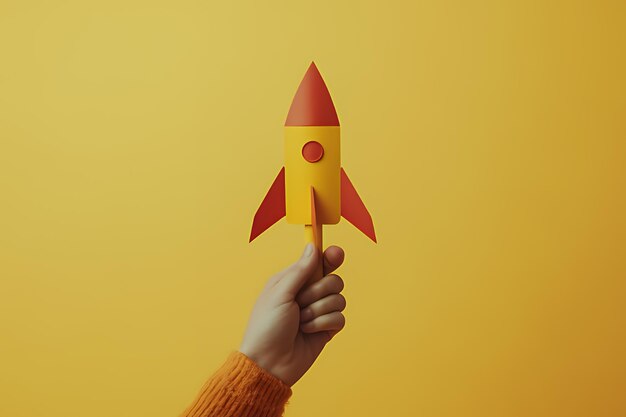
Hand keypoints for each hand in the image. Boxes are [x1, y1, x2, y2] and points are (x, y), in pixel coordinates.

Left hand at [239, 243, 345, 386]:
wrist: (269, 364)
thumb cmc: (266, 327)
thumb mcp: (280, 293)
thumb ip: (300, 270)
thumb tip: (313, 247)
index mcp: (293, 280)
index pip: (318, 262)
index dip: (330, 257)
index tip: (336, 254)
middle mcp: (307, 293)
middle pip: (334, 279)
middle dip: (318, 291)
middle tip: (300, 302)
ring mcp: (318, 311)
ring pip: (339, 298)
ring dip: (318, 310)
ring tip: (300, 322)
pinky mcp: (326, 329)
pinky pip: (340, 318)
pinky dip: (323, 324)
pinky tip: (308, 332)